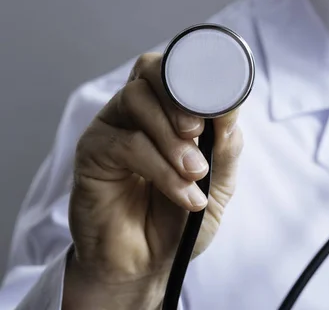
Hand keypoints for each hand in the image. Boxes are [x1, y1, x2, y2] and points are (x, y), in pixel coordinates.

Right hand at [63, 53, 242, 308]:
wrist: (149, 264)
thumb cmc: (181, 219)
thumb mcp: (219, 182)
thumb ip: (225, 145)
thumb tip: (230, 107)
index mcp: (170, 110)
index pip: (178, 69)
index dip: (198, 76)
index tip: (220, 104)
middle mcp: (139, 112)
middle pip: (152, 70)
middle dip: (182, 98)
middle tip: (199, 134)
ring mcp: (113, 128)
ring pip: (137, 100)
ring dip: (172, 137)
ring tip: (195, 173)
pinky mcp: (92, 152)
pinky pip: (125, 143)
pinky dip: (160, 167)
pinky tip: (183, 193)